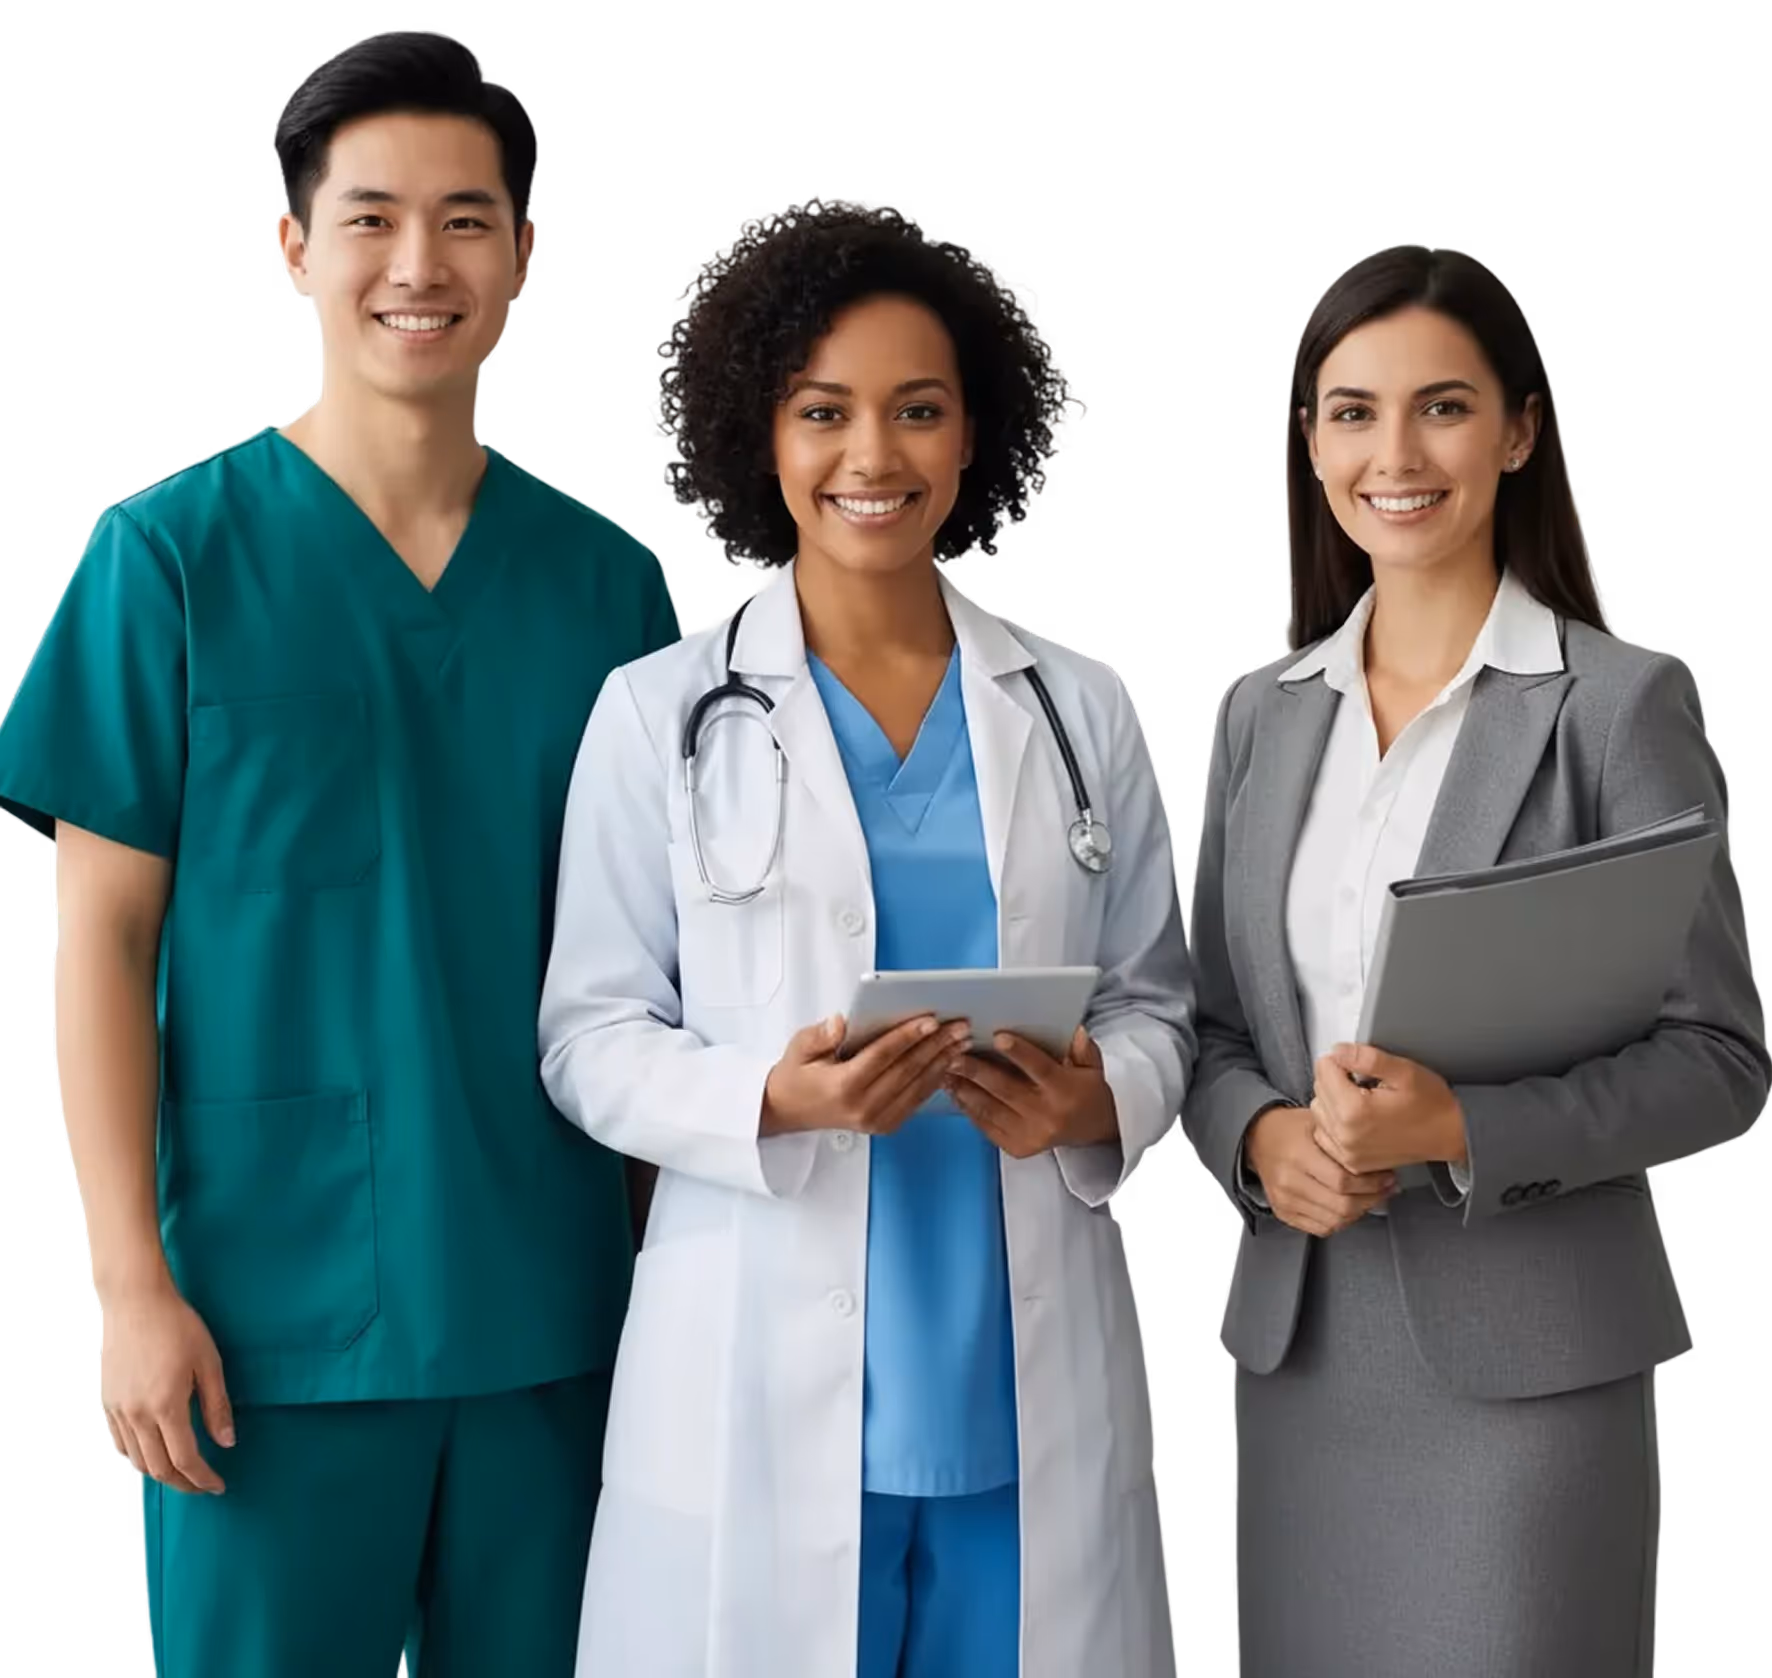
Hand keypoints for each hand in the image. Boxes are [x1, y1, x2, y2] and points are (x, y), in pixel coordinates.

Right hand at [98, 1274, 233, 1494]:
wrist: (135, 1302)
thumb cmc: (178, 1326)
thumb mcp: (209, 1362)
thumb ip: (216, 1406)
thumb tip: (226, 1442)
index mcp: (166, 1406)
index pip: (185, 1459)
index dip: (202, 1478)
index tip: (218, 1486)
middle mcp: (137, 1415)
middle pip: (158, 1468)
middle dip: (183, 1483)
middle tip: (203, 1485)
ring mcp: (117, 1411)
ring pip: (136, 1462)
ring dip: (160, 1473)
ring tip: (182, 1472)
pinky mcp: (106, 1404)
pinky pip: (118, 1445)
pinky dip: (136, 1458)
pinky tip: (151, 1454)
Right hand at [760, 1013, 973, 1136]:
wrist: (788, 1110)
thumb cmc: (796, 1076)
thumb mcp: (799, 1048)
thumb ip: (820, 1035)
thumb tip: (841, 1022)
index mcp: (843, 1086)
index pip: (883, 1055)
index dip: (908, 1036)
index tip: (931, 1020)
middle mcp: (863, 1107)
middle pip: (907, 1070)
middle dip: (936, 1045)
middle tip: (958, 1026)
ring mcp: (876, 1120)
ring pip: (917, 1086)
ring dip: (942, 1062)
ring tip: (961, 1041)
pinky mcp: (884, 1124)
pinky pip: (916, 1100)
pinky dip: (935, 1079)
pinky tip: (947, 1062)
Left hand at [945, 1026, 1117, 1158]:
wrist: (1093, 1129)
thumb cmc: (1087, 1089)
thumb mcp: (1092, 1064)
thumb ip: (1080, 1046)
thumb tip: (1071, 1027)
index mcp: (1065, 1091)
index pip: (1039, 1068)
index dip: (1019, 1053)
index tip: (998, 1036)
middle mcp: (1047, 1115)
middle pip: (1006, 1089)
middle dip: (977, 1071)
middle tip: (954, 1054)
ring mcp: (1030, 1135)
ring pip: (990, 1109)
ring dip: (965, 1089)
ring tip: (946, 1071)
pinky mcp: (1017, 1147)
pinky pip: (987, 1126)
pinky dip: (969, 1108)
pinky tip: (955, 1092)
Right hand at [1244, 1103, 1396, 1236]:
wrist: (1258, 1137)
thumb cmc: (1291, 1128)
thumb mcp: (1318, 1123)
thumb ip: (1344, 1142)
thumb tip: (1380, 1159)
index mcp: (1299, 1155)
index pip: (1343, 1181)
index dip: (1372, 1184)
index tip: (1388, 1177)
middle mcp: (1289, 1181)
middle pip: (1341, 1205)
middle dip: (1372, 1199)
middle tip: (1386, 1189)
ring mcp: (1285, 1200)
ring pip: (1334, 1221)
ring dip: (1359, 1212)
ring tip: (1370, 1198)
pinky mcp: (1283, 1212)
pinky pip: (1321, 1228)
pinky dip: (1341, 1222)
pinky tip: (1349, 1208)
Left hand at [1310, 1044, 1467, 1176]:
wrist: (1451, 1136)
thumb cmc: (1432, 1104)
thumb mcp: (1404, 1071)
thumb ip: (1366, 1058)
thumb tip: (1337, 1051)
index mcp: (1354, 1110)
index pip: (1323, 1068)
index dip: (1342, 1060)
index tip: (1360, 1067)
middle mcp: (1345, 1135)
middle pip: (1318, 1089)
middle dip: (1336, 1080)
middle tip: (1364, 1082)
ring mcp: (1347, 1152)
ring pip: (1319, 1111)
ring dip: (1333, 1101)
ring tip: (1362, 1100)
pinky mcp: (1351, 1162)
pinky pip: (1325, 1134)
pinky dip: (1334, 1123)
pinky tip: (1356, 1118)